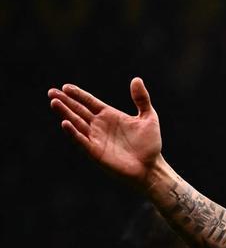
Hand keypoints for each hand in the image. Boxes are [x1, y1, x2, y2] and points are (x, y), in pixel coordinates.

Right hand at [48, 78, 162, 185]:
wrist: (151, 167)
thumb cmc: (150, 144)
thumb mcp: (149, 118)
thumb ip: (141, 100)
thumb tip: (136, 79)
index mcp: (109, 115)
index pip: (89, 102)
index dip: (78, 94)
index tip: (66, 86)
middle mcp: (99, 126)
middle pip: (78, 111)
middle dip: (65, 101)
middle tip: (52, 92)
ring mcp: (96, 138)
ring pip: (76, 123)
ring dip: (65, 113)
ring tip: (54, 102)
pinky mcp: (95, 152)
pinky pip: (81, 141)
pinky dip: (73, 132)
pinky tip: (65, 123)